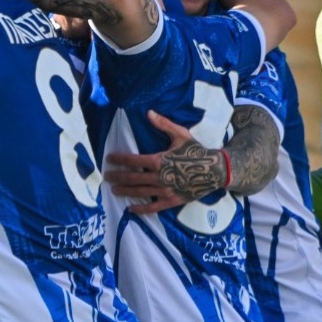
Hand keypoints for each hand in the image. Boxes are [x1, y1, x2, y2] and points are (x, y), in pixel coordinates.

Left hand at [103, 110, 224, 214]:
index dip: (119, 159)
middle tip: (106, 176)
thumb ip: (163, 124)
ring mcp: (164, 190)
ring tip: (114, 190)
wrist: (215, 170)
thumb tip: (148, 112)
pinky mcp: (171, 201)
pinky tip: (130, 209)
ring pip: (139, 192)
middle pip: (132, 177)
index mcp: (159, 160)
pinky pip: (153, 207)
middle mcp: (159, 176)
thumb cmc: (197, 151)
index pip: (132, 160)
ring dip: (124, 191)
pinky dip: (141, 209)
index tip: (109, 159)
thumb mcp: (180, 134)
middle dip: (117, 176)